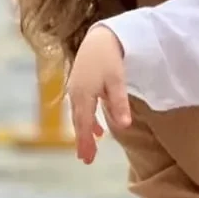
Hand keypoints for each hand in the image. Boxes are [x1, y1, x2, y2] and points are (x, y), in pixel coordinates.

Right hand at [67, 25, 131, 164]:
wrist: (100, 38)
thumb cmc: (110, 59)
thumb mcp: (118, 82)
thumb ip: (119, 104)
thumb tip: (123, 126)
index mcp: (83, 95)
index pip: (83, 124)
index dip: (84, 142)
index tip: (86, 158)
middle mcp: (75, 94)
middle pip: (78, 122)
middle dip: (82, 141)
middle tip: (86, 159)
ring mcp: (75, 89)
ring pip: (79, 115)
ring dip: (84, 131)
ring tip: (91, 147)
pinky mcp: (79, 84)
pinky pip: (81, 107)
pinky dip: (87, 119)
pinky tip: (96, 128)